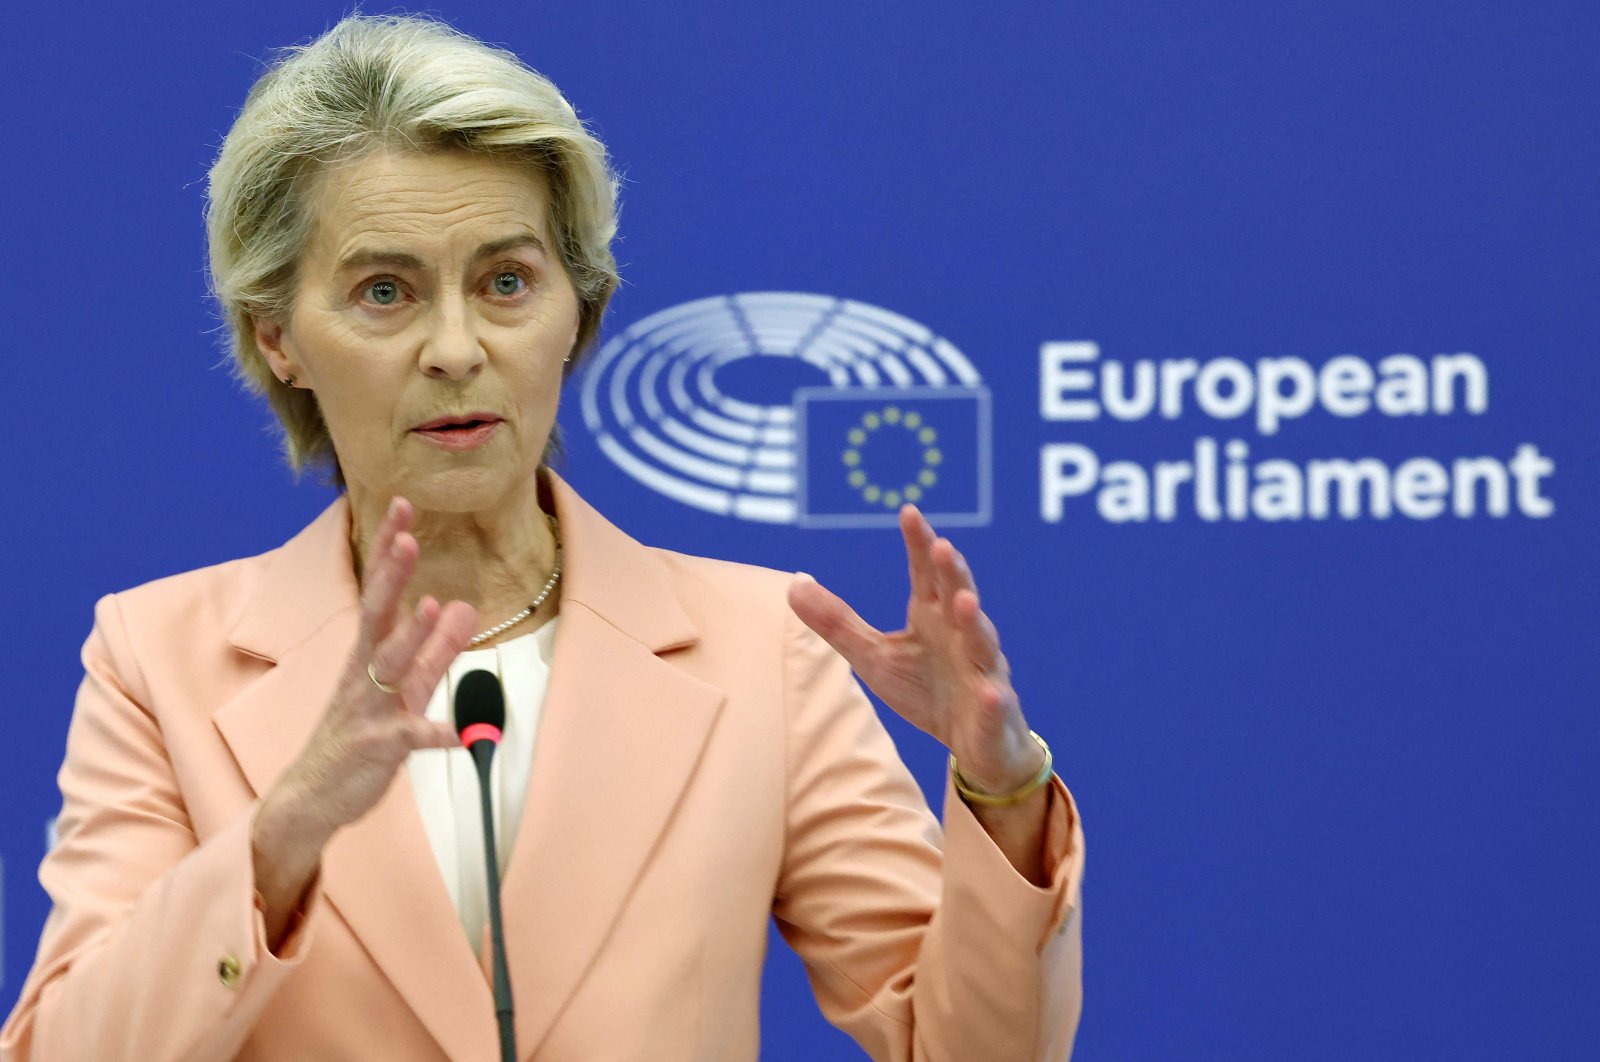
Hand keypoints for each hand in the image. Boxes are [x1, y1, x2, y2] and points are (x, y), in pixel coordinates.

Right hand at [270, 497, 478, 837]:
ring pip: (389, 667)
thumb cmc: (359, 735)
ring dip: (411, 637)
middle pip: (376, 615)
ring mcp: (368, 709)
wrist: (312, 798)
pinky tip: (460, 733)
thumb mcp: (406, 688)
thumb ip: (436, 649)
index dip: (389, 549)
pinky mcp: (377, 748)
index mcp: (369, 654)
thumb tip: (463, 606)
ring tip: (433, 606)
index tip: (403, 505)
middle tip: (406, 535)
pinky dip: (435, 734)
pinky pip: (409, 738)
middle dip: (391, 575)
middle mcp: (364, 674)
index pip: (380, 590)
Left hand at [787, 505, 1045, 795]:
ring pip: (983, 644)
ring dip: (976, 623)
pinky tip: (992, 692)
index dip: (920, 544)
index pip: (926, 575)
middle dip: (953, 573)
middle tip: (943, 547)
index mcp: (934, 618)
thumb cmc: (925, 690)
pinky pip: (996, 704)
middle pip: (959, 598)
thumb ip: (838, 623)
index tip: (908, 512)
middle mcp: (963, 637)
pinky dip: (995, 698)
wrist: (972, 743)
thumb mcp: (874, 657)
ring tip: (967, 603)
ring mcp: (984, 672)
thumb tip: (793, 583)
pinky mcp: (994, 713)